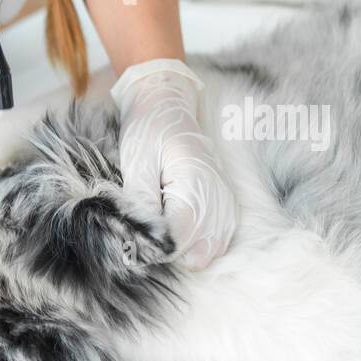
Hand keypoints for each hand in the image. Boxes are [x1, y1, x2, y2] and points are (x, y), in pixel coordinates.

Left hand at [110, 58, 235, 270]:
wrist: (167, 106)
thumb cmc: (150, 131)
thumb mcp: (137, 163)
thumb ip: (141, 204)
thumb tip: (141, 241)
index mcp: (197, 185)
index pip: (178, 240)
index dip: (152, 244)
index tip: (133, 232)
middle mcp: (219, 200)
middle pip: (192, 253)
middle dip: (165, 247)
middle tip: (146, 218)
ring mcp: (226, 207)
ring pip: (203, 254)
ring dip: (179, 246)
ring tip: (160, 214)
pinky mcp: (226, 210)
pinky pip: (212, 244)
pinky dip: (192, 241)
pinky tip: (174, 218)